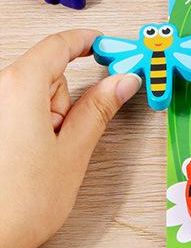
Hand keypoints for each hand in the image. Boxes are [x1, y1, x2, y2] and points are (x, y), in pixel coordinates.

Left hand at [0, 30, 140, 247]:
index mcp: (19, 87)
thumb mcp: (73, 151)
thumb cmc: (18, 205)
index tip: (104, 45)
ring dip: (43, 118)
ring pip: (27, 96)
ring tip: (40, 157)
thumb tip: (123, 79)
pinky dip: (24, 129)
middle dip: (62, 100)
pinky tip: (23, 160)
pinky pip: (11, 113)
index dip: (85, 41)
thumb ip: (100, 107)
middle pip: (43, 74)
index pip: (58, 45)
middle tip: (64, 137)